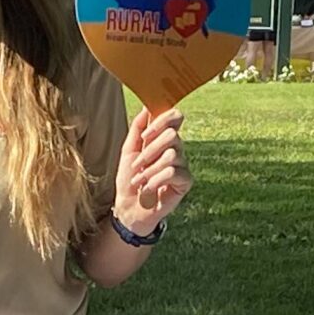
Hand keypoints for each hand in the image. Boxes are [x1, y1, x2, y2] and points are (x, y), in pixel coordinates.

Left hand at [111, 107, 190, 234]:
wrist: (129, 207)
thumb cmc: (129, 180)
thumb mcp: (128, 151)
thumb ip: (137, 128)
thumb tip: (147, 107)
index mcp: (163, 139)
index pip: (175, 117)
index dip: (161, 121)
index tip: (144, 136)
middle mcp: (176, 149)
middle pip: (173, 135)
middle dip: (150, 150)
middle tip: (137, 165)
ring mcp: (182, 165)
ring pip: (172, 155)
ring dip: (150, 169)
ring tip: (139, 180)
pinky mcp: (185, 182)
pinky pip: (173, 172)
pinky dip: (156, 180)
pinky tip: (148, 189)